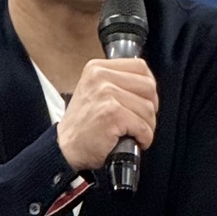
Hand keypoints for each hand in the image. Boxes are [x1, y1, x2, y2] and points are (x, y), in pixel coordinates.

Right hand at [56, 57, 158, 172]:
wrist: (66, 149)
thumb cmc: (83, 125)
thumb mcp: (95, 91)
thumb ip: (117, 82)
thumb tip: (148, 85)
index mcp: (97, 68)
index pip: (140, 67)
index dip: (148, 86)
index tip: (144, 100)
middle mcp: (101, 77)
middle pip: (148, 87)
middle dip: (150, 108)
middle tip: (141, 121)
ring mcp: (106, 94)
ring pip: (148, 108)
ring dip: (147, 126)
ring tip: (135, 133)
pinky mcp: (112, 114)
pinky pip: (143, 126)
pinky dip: (144, 138)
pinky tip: (134, 140)